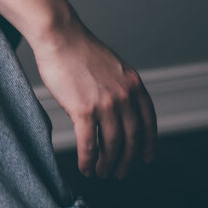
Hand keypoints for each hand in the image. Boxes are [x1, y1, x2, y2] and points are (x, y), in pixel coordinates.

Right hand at [31, 15, 157, 178]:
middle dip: (127, 160)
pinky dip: (89, 161)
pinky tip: (86, 168)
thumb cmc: (78, 48)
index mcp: (133, 84)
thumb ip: (120, 87)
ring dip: (108, 164)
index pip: (148, 121)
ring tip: (102, 173)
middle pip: (132, 139)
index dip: (149, 143)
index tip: (146, 158)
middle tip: (120, 172)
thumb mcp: (112, 66)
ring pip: (112, 146)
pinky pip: (89, 145)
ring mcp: (105, 104)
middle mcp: (124, 96)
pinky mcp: (83, 110)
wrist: (59, 35)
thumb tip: (121, 110)